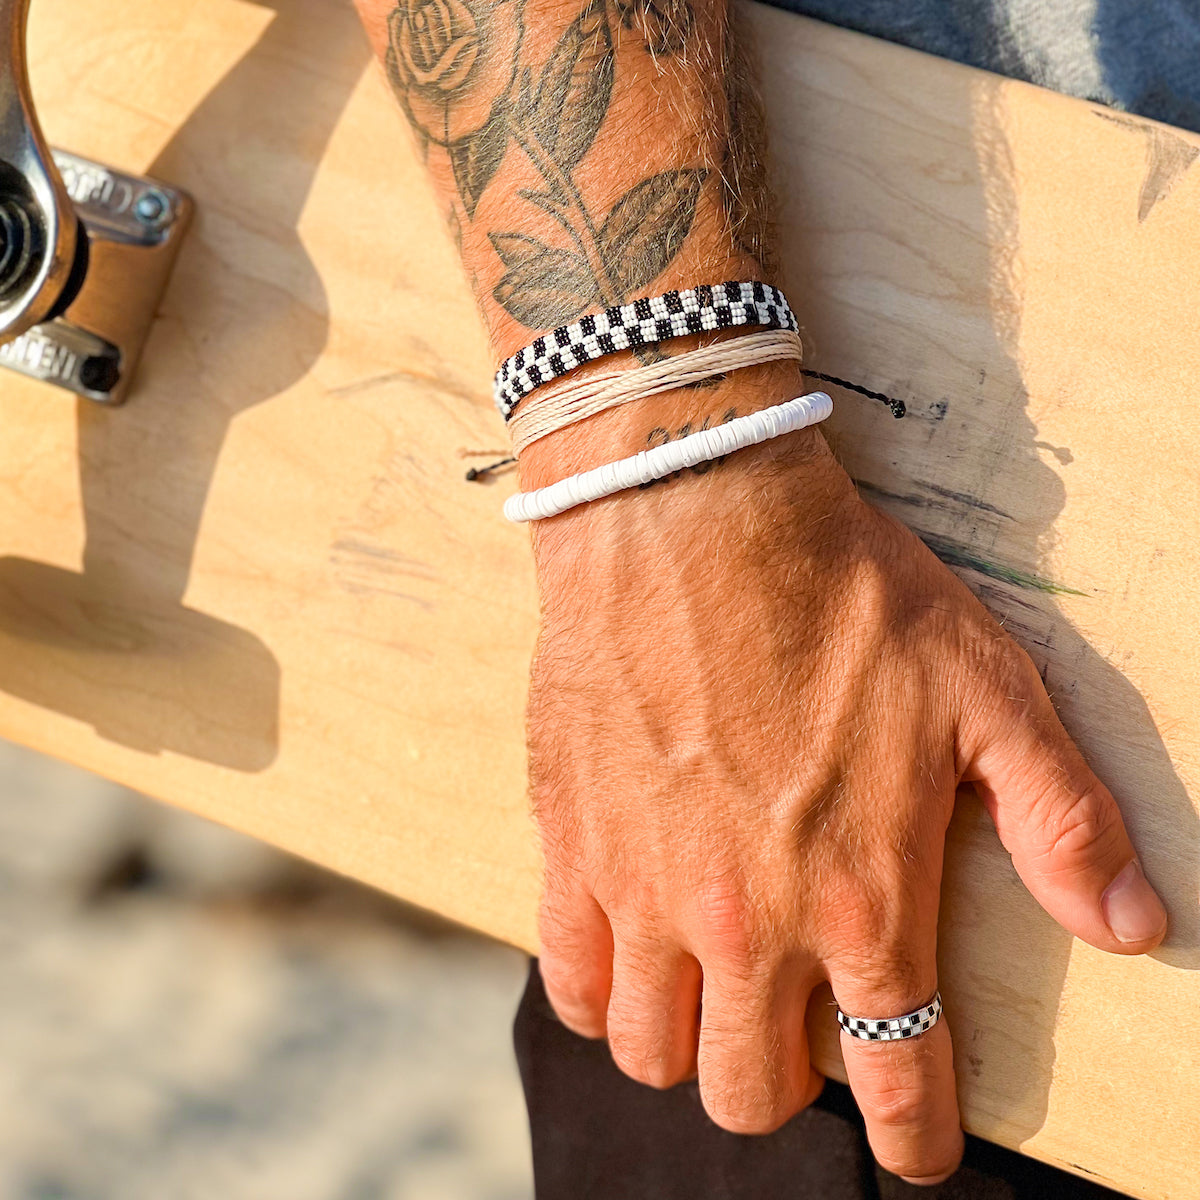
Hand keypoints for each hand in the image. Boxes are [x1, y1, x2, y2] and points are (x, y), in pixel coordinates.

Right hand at [525, 421, 1166, 1183]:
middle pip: (753, 1093)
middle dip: (791, 1089)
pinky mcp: (570, 846)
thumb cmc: (842, 594)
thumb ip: (1060, 819)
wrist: (692, 517)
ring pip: (654, 1055)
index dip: (914, 1139)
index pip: (896, 1083)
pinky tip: (629, 956)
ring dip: (692, 1048)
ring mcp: (643, 891)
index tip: (912, 1148)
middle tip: (802, 1035)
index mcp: (861, 899)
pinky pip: (571, 981)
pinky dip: (602, 997)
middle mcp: (744, 922)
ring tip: (712, 994)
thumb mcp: (984, 688)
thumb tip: (1132, 926)